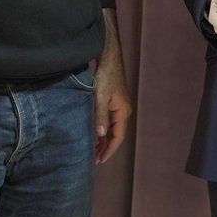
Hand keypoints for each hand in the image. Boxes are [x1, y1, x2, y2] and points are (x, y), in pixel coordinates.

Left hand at [93, 11, 133, 163]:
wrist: (108, 56)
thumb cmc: (105, 76)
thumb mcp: (100, 97)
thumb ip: (100, 116)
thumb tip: (101, 135)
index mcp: (123, 111)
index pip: (118, 136)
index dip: (109, 149)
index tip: (99, 160)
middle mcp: (123, 109)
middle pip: (115, 133)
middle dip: (105, 146)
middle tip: (94, 159)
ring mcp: (118, 104)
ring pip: (111, 127)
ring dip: (103, 138)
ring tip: (92, 149)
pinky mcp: (112, 99)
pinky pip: (108, 119)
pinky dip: (101, 127)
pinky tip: (93, 132)